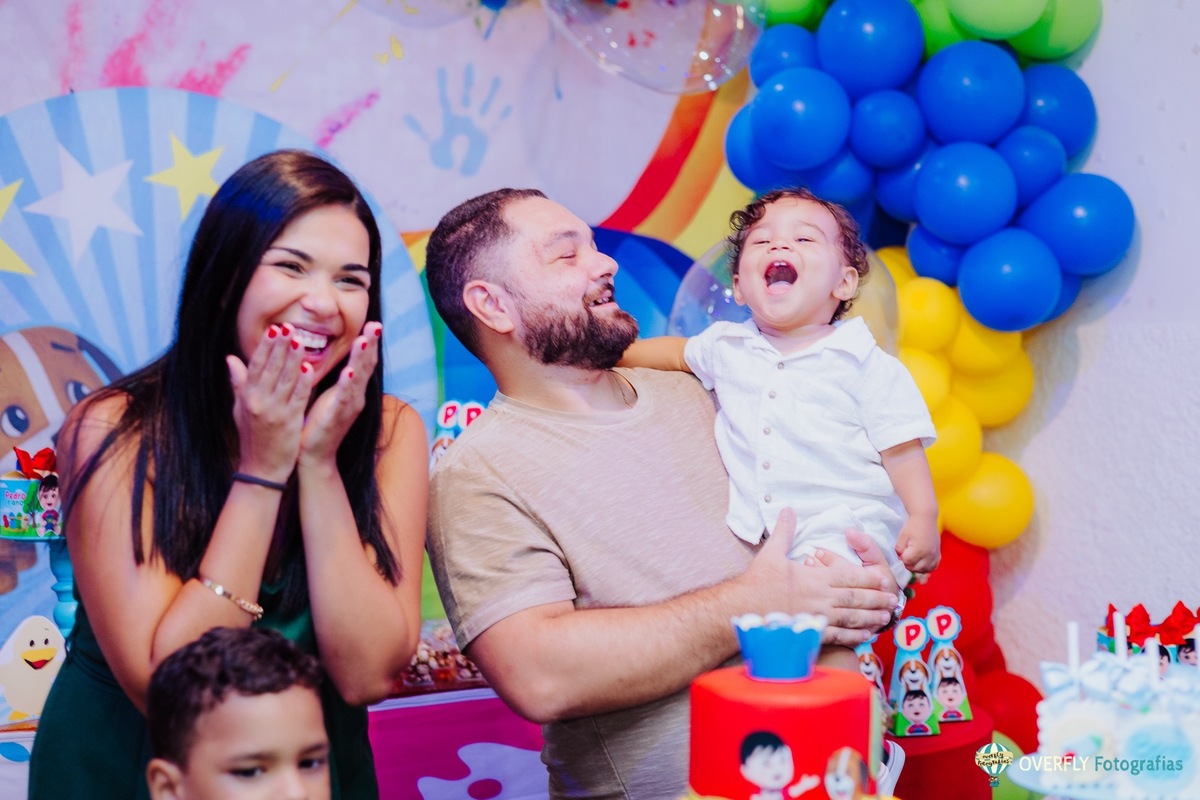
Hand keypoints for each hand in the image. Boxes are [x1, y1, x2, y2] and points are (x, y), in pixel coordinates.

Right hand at [227, 323, 314, 481]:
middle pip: (270, 368)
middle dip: (280, 346)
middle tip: (290, 326)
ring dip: (293, 359)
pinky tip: (310, 368)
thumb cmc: (252, 437)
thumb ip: (238, 383)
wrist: (261, 469)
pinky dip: (303, 383)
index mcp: (247, 397)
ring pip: (284, 380)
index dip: (266, 346)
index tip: (275, 328)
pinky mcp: (288, 423)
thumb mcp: (240, 409)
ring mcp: (273, 412)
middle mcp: (258, 402)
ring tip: (301, 340)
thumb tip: (230, 358)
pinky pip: (297, 398)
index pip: (256, 365)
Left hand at [298, 321, 381, 465]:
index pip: (363, 362)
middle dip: (371, 345)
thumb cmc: (316, 424)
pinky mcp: (337, 418)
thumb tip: (329, 356)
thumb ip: (331, 377)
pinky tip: (350, 372)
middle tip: (376, 325)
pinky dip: (347, 384)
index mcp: (351, 390)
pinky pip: (344, 398)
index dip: (368, 343)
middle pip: (366, 366)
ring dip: (361, 358)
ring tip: (364, 340)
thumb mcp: (325, 395)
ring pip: (358, 378)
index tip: (372, 323)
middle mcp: (355, 397)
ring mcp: (349, 407)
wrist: (313, 456)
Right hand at [738, 510, 894, 645]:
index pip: (848, 576)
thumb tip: (787, 509)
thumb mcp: (771, 553)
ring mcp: (818, 617)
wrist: (742, 609)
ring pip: (852, 618)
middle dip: (876, 598)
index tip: (883, 578)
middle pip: (856, 598)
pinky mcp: (811, 633)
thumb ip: (784, 531)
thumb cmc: (756, 582)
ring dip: (871, 617)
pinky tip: (865, 635)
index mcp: (815, 578)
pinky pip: (839, 636)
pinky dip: (855, 636)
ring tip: (886, 617)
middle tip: (893, 599)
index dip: (868, 578)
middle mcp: (821, 598)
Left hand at [896, 516, 940, 576]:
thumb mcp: (902, 536)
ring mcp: (934, 555)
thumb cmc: (913, 525)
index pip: (907, 562)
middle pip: (916, 569)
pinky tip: (922, 562)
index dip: (902, 558)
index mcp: (919, 550)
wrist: (926, 517)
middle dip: (909, 564)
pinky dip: (927, 567)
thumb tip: (900, 558)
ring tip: (913, 559)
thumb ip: (899, 549)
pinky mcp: (938, 553)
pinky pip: (934, 567)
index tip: (902, 551)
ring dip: (917, 568)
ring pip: (925, 570)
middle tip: (906, 555)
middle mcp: (928, 554)